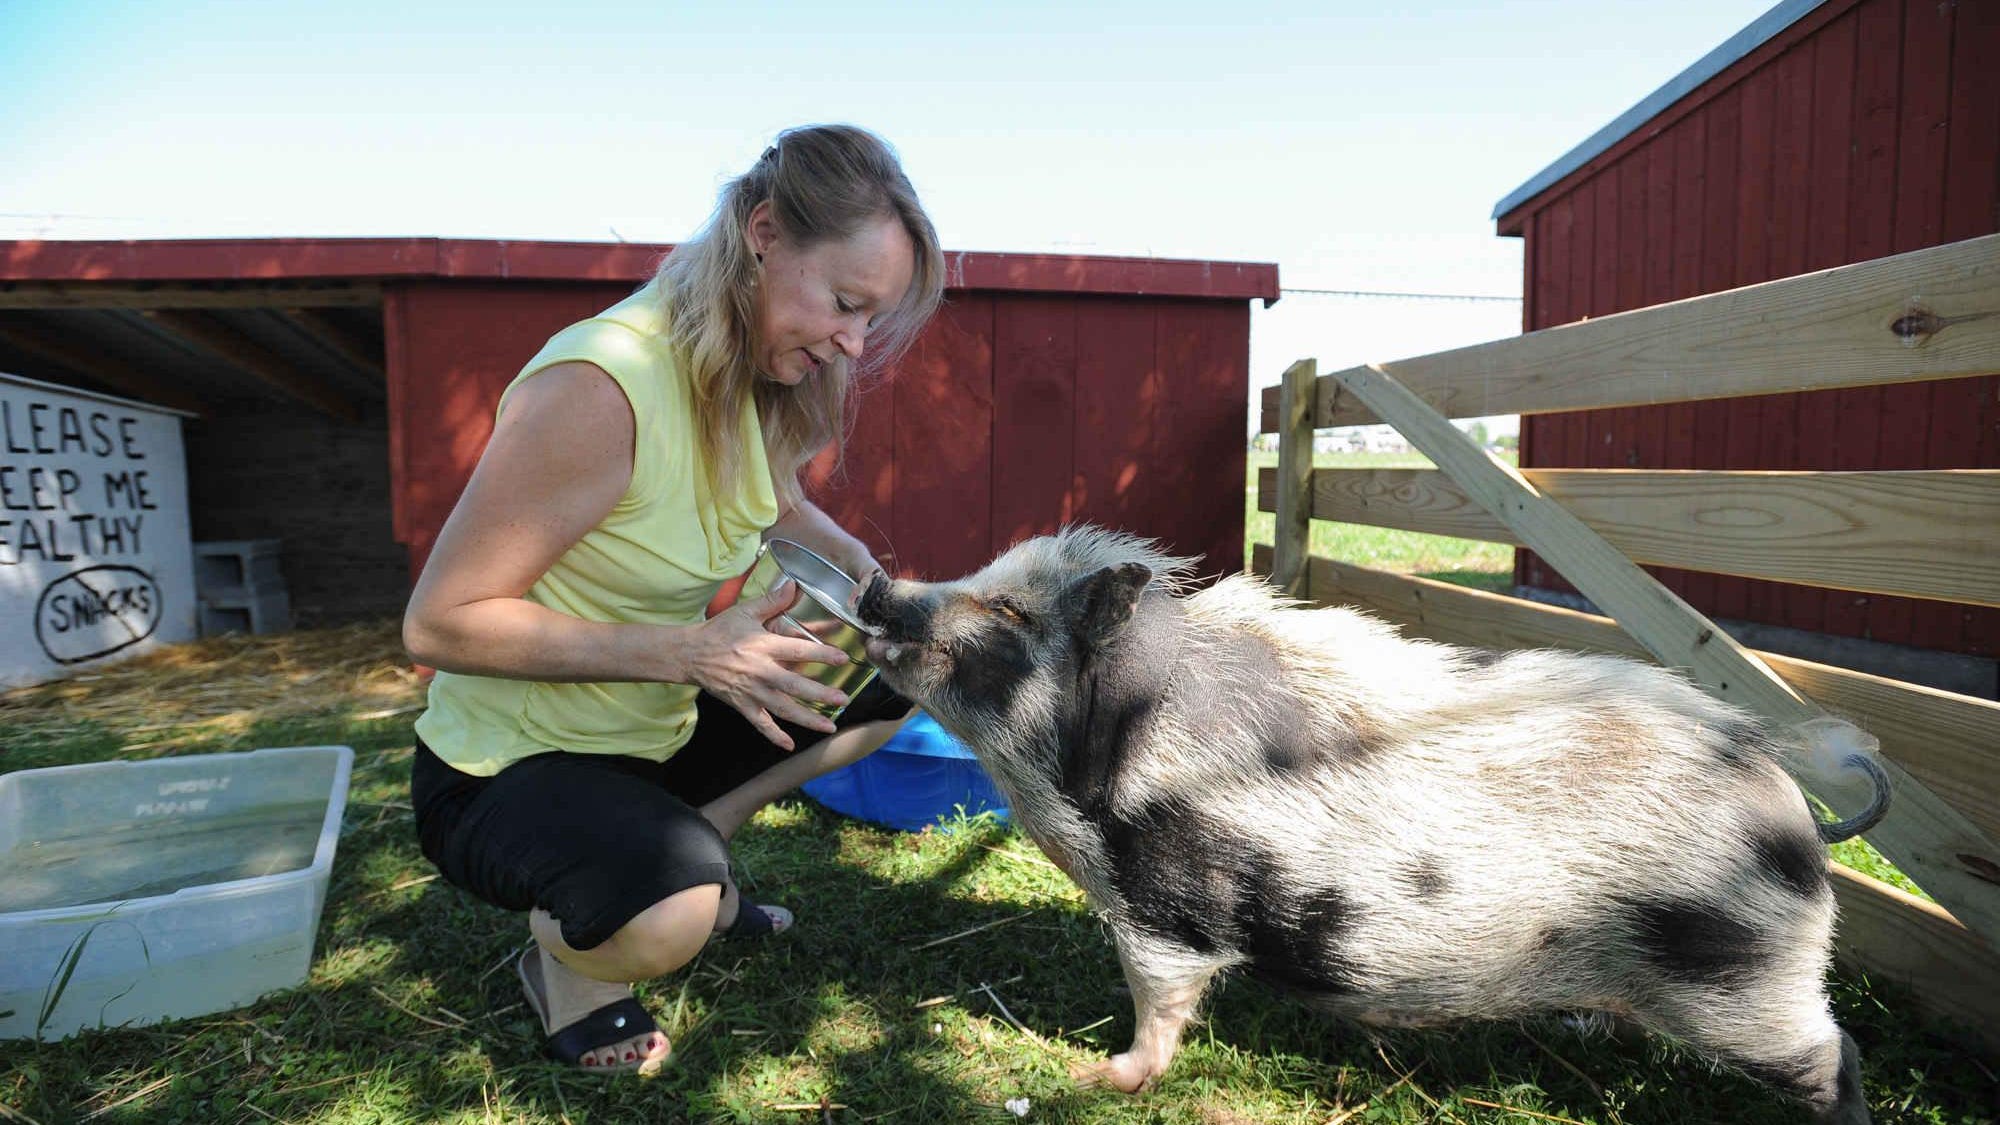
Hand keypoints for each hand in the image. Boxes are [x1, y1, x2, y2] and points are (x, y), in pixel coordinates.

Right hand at [683, 579, 850, 749]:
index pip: (797, 651)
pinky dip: (774, 735)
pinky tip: (790, 745)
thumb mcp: (745, 611)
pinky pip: (760, 724)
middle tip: (842, 700)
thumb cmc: (720, 631)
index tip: (841, 658)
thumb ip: (772, 601)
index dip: (821, 654)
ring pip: (782, 709)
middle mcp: (759, 671)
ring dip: (807, 719)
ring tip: (829, 726)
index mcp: (763, 646)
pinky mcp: (742, 705)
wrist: (690, 654)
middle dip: (820, 694)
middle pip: (794, 686)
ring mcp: (750, 691)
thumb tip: (793, 583)